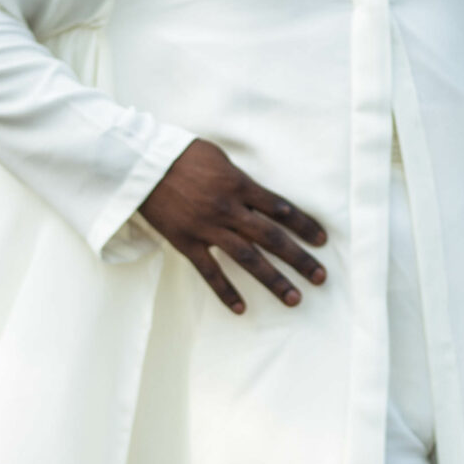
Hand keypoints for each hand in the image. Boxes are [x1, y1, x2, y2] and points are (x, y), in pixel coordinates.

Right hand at [140, 138, 327, 314]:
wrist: (141, 164)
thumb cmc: (181, 155)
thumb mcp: (220, 158)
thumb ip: (242, 180)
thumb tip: (261, 197)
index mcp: (239, 185)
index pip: (281, 208)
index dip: (304, 225)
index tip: (322, 240)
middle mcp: (229, 209)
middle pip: (272, 237)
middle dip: (299, 259)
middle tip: (320, 277)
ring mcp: (207, 228)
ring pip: (248, 259)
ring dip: (273, 280)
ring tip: (294, 298)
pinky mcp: (186, 242)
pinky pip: (209, 271)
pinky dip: (225, 291)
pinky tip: (241, 308)